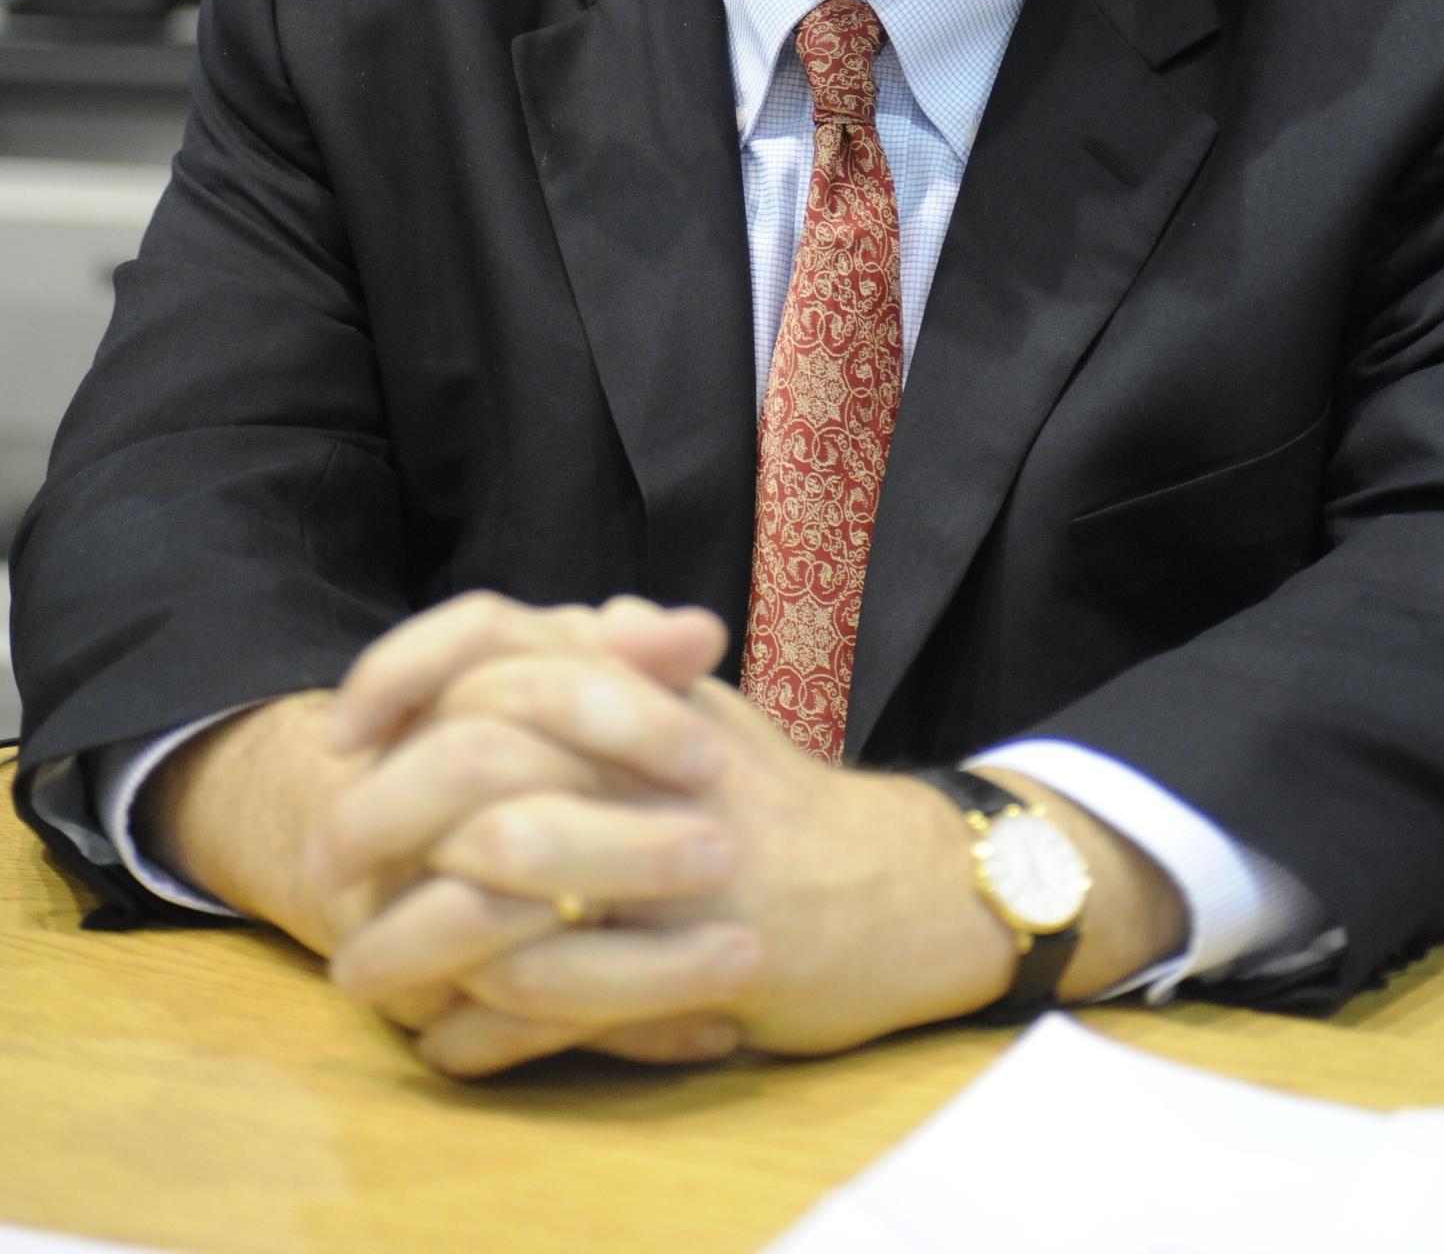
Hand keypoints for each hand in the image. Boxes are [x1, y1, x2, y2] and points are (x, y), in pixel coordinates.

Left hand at [318, 597, 1017, 1075]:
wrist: (903, 888)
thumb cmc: (782, 802)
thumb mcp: (707, 711)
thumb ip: (631, 662)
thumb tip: (580, 613)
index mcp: (641, 679)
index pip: (494, 634)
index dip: (402, 673)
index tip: (343, 731)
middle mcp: (649, 751)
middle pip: (475, 754)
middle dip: (379, 814)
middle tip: (328, 861)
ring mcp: (672, 854)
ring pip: (503, 886)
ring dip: (412, 939)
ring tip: (361, 971)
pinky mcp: (694, 954)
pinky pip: (560, 996)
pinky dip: (485, 1028)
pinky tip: (444, 1041)